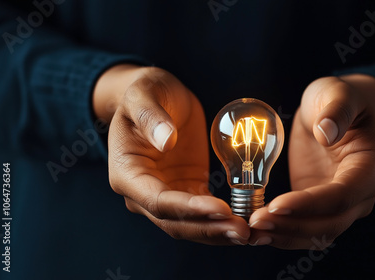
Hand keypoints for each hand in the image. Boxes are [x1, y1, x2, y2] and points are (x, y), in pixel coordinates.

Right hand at [93, 65, 248, 244]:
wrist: (159, 97)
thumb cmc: (146, 92)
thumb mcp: (143, 94)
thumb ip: (150, 117)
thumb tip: (166, 140)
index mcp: (127, 173)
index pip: (157, 201)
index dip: (189, 208)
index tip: (220, 209)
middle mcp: (142, 192)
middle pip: (175, 222)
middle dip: (208, 228)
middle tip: (242, 231)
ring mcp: (165, 193)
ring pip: (190, 224)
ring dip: (218, 232)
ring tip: (247, 233)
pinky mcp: (187, 189)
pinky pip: (204, 213)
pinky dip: (222, 221)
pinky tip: (245, 222)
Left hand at [248, 74, 374, 248]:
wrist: (332, 112)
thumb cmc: (338, 99)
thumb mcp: (338, 92)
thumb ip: (337, 109)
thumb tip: (326, 132)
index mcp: (371, 168)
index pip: (342, 195)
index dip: (310, 204)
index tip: (277, 205)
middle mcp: (360, 195)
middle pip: (329, 224)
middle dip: (292, 226)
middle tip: (256, 221)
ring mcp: (340, 206)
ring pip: (315, 234)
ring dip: (284, 236)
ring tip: (251, 231)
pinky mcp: (318, 207)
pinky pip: (302, 229)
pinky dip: (280, 233)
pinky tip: (255, 231)